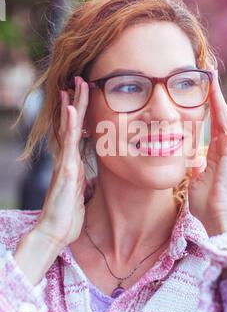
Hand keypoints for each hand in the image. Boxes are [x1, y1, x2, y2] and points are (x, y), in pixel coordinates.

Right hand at [33, 76, 88, 249]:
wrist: (55, 232)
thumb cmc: (67, 215)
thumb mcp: (79, 193)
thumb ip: (82, 180)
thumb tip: (87, 175)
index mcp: (72, 163)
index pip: (77, 132)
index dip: (80, 113)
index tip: (84, 95)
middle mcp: (67, 158)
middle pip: (72, 124)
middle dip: (77, 101)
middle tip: (80, 79)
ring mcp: (65, 162)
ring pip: (70, 128)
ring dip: (74, 105)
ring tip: (76, 84)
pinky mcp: (66, 170)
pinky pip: (70, 143)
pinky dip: (71, 125)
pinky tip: (71, 108)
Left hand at [188, 68, 226, 235]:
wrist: (217, 217)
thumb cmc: (207, 203)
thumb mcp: (195, 180)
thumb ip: (194, 167)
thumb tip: (191, 161)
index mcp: (214, 153)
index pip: (212, 125)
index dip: (208, 108)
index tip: (203, 93)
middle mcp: (224, 147)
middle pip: (219, 115)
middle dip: (213, 95)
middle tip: (209, 75)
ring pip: (225, 115)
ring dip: (220, 95)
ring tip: (217, 76)